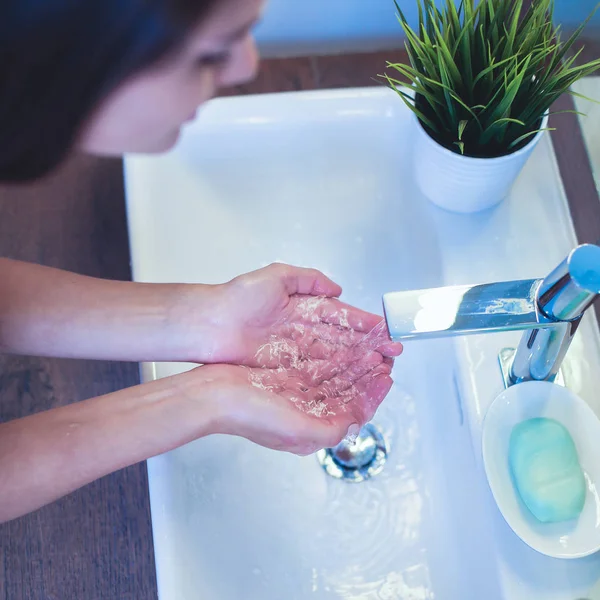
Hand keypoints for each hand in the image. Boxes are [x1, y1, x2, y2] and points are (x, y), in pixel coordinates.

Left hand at [186, 263, 402, 365]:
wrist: (208, 325)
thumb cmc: (237, 297)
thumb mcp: (275, 276)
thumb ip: (307, 279)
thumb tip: (337, 287)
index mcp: (303, 306)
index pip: (341, 315)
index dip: (363, 322)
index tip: (384, 329)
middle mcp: (302, 329)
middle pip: (342, 338)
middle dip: (368, 345)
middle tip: (392, 353)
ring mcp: (295, 350)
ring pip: (334, 356)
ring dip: (357, 362)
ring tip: (380, 367)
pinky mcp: (284, 368)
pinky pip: (315, 372)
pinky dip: (335, 375)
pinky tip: (353, 379)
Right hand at [199, 353, 393, 454]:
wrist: (212, 396)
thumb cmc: (248, 415)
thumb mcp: (297, 429)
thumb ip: (331, 430)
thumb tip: (355, 424)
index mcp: (311, 432)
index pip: (353, 415)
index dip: (373, 397)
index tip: (386, 378)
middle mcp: (305, 415)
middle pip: (346, 396)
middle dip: (366, 379)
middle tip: (383, 360)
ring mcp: (293, 397)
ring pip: (333, 381)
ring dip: (352, 367)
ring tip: (368, 352)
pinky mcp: (282, 380)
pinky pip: (315, 369)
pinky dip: (331, 361)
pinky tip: (340, 350)